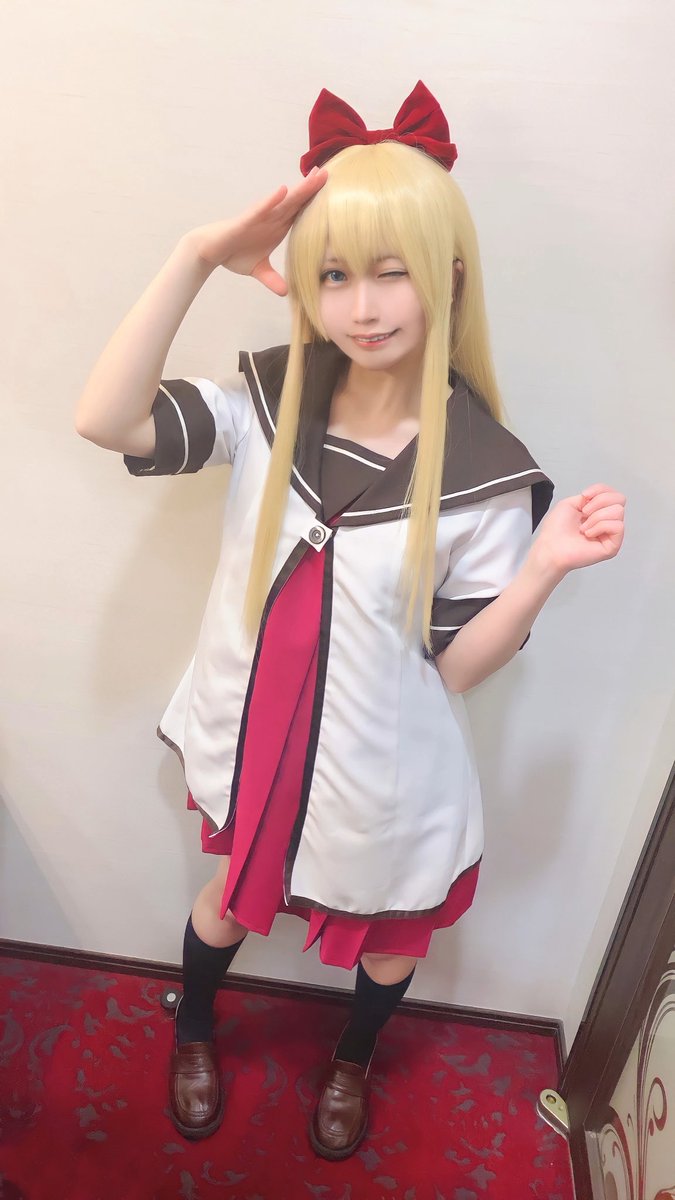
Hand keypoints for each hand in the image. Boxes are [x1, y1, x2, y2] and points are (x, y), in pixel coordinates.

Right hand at [187, 168, 327, 294]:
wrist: (212, 250)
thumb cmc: (234, 253)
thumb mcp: (259, 270)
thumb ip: (273, 280)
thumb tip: (285, 293)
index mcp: (277, 227)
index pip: (300, 212)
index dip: (314, 202)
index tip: (331, 191)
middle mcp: (271, 218)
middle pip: (296, 202)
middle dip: (312, 188)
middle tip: (329, 174)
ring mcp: (260, 217)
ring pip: (283, 201)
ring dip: (298, 190)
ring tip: (314, 177)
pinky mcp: (246, 220)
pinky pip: (261, 208)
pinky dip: (271, 200)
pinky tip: (283, 191)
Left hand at [531, 483, 625, 575]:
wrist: (550, 546)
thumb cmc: (555, 529)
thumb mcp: (571, 502)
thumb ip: (591, 496)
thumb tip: (603, 496)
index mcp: (598, 511)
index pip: (613, 493)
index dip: (600, 490)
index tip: (584, 496)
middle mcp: (607, 521)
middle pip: (620, 499)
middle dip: (599, 502)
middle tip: (584, 514)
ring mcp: (611, 534)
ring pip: (619, 511)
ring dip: (596, 517)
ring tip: (583, 528)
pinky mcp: (613, 546)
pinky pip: (618, 526)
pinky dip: (600, 527)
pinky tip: (588, 534)